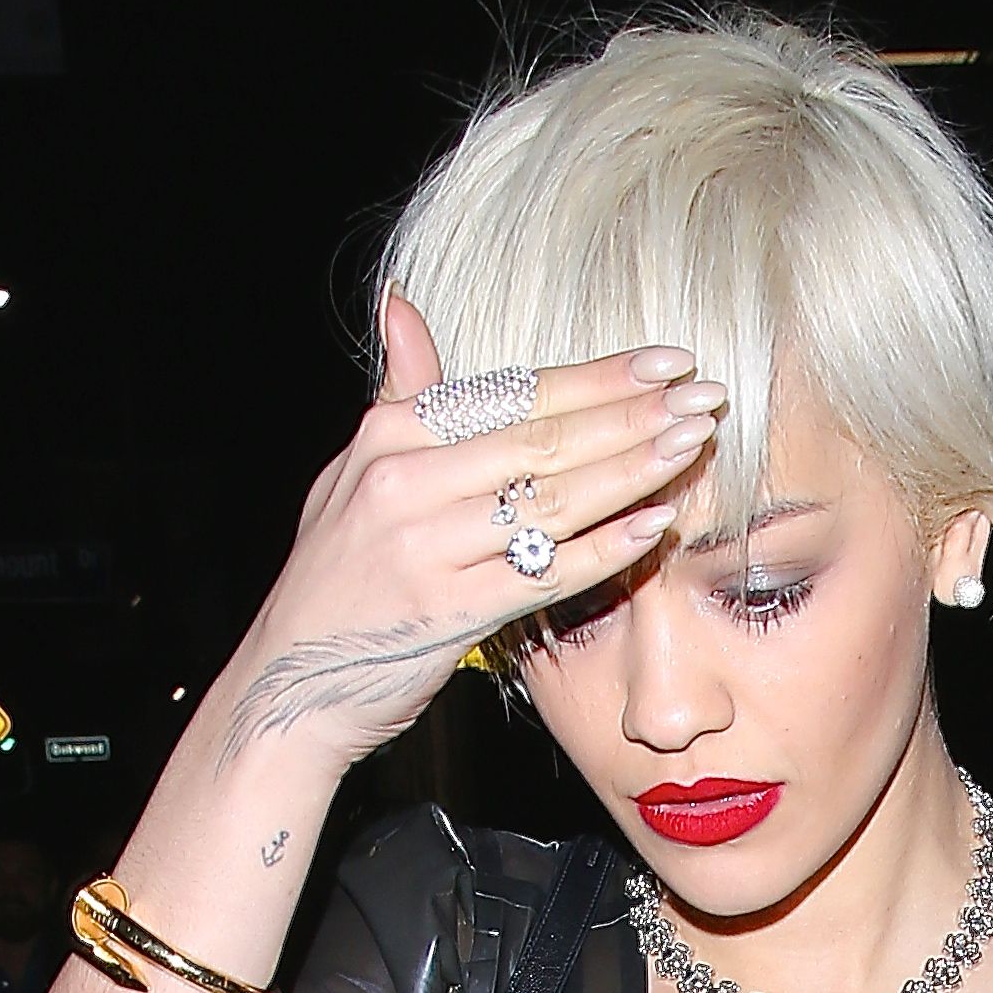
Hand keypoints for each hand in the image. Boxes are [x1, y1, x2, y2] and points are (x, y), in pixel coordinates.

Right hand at [203, 294, 726, 782]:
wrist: (288, 684)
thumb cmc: (335, 580)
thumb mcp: (352, 473)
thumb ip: (399, 396)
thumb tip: (402, 308)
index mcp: (391, 435)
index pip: (513, 392)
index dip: (598, 375)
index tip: (666, 361)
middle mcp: (406, 480)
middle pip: (543, 436)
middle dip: (632, 414)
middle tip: (704, 396)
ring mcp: (425, 545)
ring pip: (551, 498)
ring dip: (632, 470)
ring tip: (691, 446)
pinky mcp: (447, 611)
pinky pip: (542, 572)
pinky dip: (602, 550)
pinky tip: (653, 527)